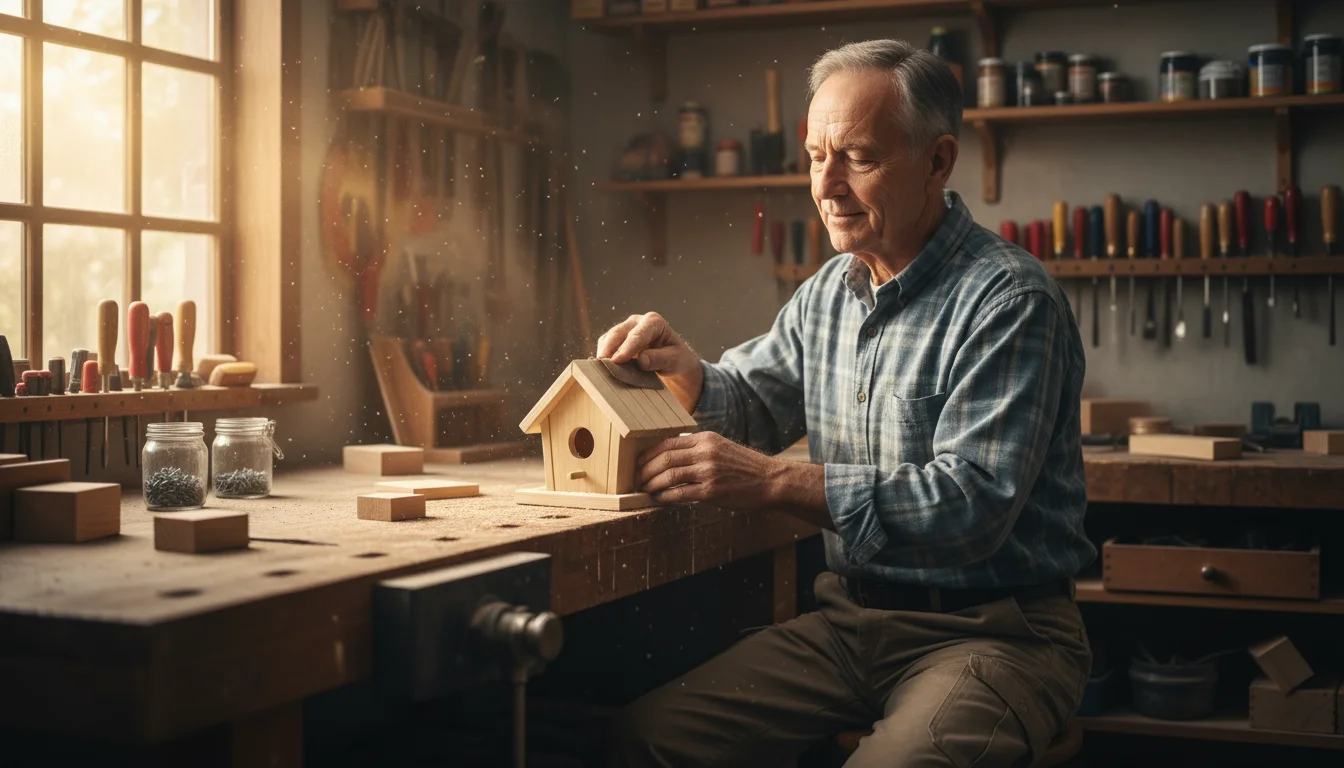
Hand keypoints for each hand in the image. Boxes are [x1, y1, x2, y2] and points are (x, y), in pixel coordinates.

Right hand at [596, 311, 703, 411]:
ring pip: (609, 338)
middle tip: (603, 365)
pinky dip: (603, 356)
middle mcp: (637, 322)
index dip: (627, 347)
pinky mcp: (617, 340)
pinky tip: (603, 368)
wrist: (672, 360)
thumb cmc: (676, 358)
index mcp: (654, 322)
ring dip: (604, 353)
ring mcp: (625, 329)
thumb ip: (660, 359)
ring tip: (601, 369)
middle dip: (610, 348)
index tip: (617, 360)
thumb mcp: (675, 360)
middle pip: (618, 333)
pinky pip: (605, 345)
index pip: (638, 334)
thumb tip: (641, 360)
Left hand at [636, 432, 781, 509]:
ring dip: (652, 484)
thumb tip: (669, 455)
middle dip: (645, 470)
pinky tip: (660, 499)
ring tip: (646, 490)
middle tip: (637, 479)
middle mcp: (705, 452)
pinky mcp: (712, 491)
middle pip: (664, 458)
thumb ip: (697, 448)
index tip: (639, 463)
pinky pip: (680, 494)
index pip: (667, 442)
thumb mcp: (721, 446)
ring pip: (669, 475)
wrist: (770, 480)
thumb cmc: (744, 466)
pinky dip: (665, 497)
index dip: (648, 454)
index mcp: (706, 439)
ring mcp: (708, 472)